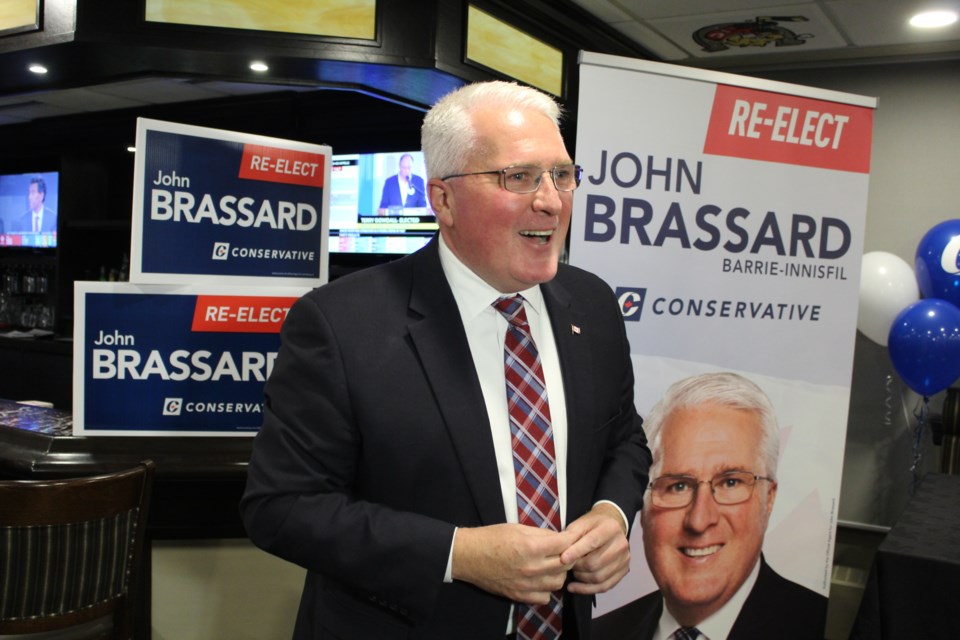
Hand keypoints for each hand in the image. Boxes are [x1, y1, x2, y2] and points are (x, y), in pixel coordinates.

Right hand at [452, 523, 575, 603]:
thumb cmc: (491, 537)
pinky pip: (544, 597)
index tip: (571, 537)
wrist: (469, 556)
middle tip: (562, 550)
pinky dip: (546, 589)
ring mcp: (526, 584)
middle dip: (568, 555)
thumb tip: (558, 538)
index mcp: (531, 547)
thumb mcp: (518, 528)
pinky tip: (540, 579)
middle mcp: (532, 568)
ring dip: (559, 573)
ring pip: (558, 582)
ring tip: (552, 565)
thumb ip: (541, 534)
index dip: (571, 539)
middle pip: (565, 564)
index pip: (564, 544)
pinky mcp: (519, 595)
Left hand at [559, 503, 630, 594]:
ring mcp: (624, 559)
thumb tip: (561, 553)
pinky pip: (605, 586)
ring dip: (581, 578)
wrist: (611, 526)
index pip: (593, 542)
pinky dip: (587, 589)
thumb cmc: (593, 525)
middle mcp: (621, 544)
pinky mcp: (624, 571)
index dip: (576, 552)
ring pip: (599, 577)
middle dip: (578, 567)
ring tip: (572, 572)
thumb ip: (572, 535)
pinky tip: (575, 587)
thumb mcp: (581, 523)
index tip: (563, 559)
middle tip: (567, 565)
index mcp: (611, 528)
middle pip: (596, 563)